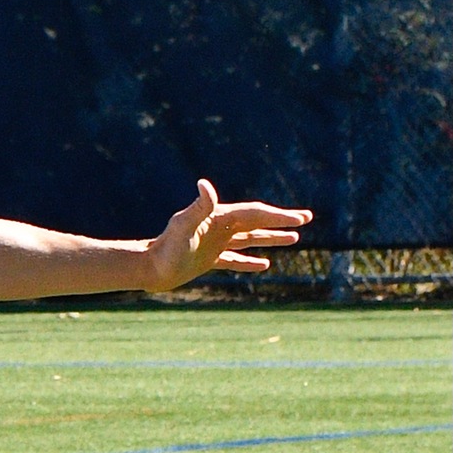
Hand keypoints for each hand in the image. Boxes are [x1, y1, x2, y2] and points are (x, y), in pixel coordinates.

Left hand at [144, 180, 309, 290]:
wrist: (147, 268)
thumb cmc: (165, 248)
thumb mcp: (184, 226)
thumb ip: (198, 207)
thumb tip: (205, 184)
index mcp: (218, 218)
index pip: (254, 214)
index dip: (278, 216)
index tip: (300, 219)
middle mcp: (218, 228)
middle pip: (256, 222)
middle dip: (281, 221)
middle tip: (306, 220)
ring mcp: (213, 244)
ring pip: (248, 239)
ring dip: (270, 238)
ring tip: (294, 239)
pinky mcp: (207, 259)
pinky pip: (234, 259)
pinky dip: (249, 261)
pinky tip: (264, 264)